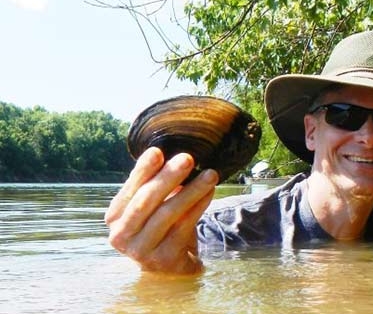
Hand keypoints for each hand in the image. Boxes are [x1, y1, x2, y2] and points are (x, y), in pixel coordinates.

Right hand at [104, 147, 217, 273]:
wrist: (171, 268)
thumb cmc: (161, 229)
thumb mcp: (153, 207)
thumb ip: (154, 185)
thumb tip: (171, 156)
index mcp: (114, 217)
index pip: (130, 189)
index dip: (143, 170)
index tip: (157, 151)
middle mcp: (121, 236)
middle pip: (146, 201)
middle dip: (168, 177)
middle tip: (187, 158)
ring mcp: (141, 250)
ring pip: (168, 214)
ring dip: (191, 191)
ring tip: (210, 174)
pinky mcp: (164, 259)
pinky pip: (184, 226)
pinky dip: (199, 206)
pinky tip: (210, 192)